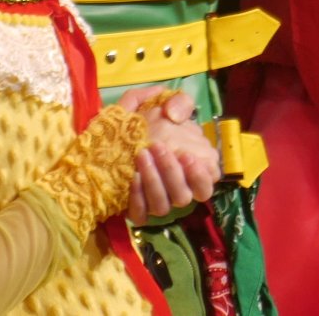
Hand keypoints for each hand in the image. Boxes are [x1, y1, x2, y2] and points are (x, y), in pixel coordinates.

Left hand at [116, 87, 221, 221]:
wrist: (112, 136)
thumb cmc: (145, 121)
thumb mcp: (163, 103)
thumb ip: (180, 102)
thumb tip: (174, 115)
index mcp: (190, 169)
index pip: (206, 185)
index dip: (200, 176)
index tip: (186, 155)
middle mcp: (176, 189)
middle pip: (184, 197)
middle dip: (172, 172)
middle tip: (157, 146)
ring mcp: (156, 201)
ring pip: (162, 207)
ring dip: (153, 181)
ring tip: (141, 155)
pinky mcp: (135, 209)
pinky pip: (140, 215)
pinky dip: (137, 199)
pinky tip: (132, 178)